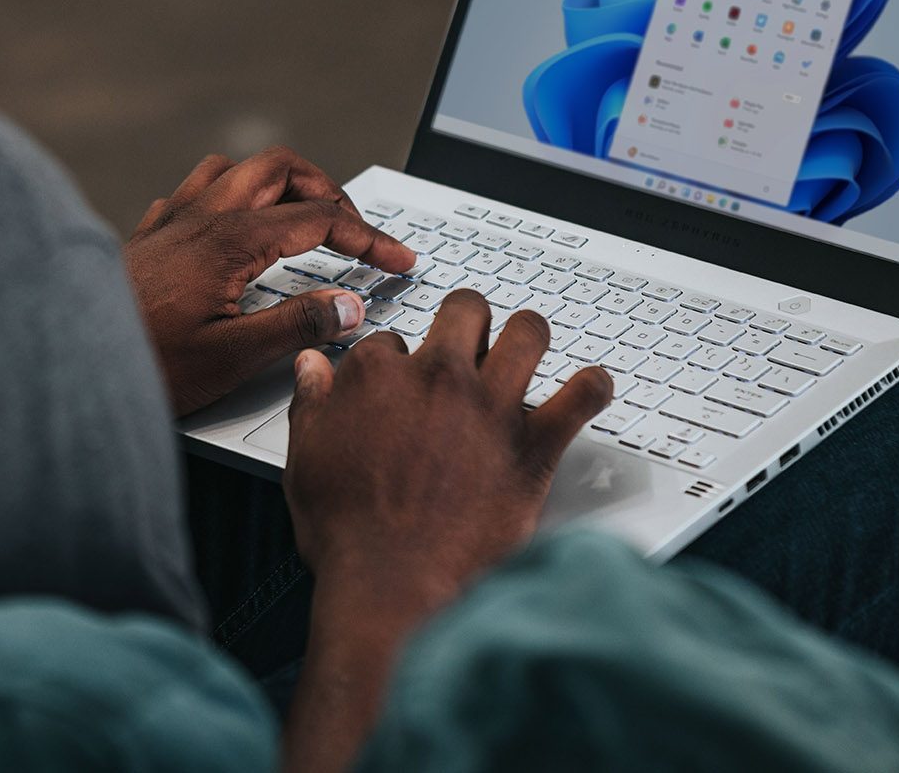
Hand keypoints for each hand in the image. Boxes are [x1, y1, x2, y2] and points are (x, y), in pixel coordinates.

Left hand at [123, 147, 416, 416]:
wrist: (63, 363)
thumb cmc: (140, 365)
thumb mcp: (231, 358)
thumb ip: (297, 326)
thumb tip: (348, 305)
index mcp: (229, 239)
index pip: (319, 218)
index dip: (369, 237)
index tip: (397, 259)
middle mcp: (200, 216)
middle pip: (280, 169)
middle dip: (327, 190)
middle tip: (355, 228)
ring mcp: (170, 221)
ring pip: (235, 170)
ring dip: (277, 183)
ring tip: (301, 216)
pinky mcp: (148, 236)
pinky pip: (195, 191)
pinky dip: (230, 198)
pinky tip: (232, 230)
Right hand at [276, 290, 611, 772]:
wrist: (393, 586)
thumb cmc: (348, 532)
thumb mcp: (306, 458)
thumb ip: (312, 403)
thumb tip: (312, 367)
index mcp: (379, 376)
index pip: (392, 340)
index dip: (398, 362)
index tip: (401, 384)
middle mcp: (439, 377)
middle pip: (465, 311)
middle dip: (467, 321)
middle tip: (469, 345)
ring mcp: (491, 407)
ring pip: (529, 332)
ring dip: (529, 337)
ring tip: (527, 349)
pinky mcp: (533, 445)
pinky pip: (582, 396)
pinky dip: (593, 388)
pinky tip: (590, 389)